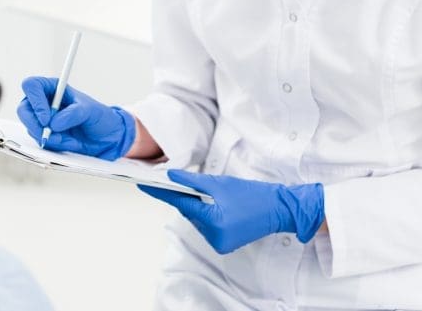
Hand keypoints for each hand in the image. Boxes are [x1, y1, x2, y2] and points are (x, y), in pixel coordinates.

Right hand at [16, 76, 135, 160]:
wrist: (107, 138)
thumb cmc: (99, 117)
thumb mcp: (90, 111)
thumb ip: (73, 114)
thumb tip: (53, 124)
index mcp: (53, 88)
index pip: (32, 86)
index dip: (35, 101)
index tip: (46, 118)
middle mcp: (44, 102)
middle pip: (24, 109)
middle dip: (35, 124)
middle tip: (49, 135)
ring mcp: (43, 120)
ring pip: (31, 128)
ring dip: (49, 137)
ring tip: (69, 140)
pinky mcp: (45, 136)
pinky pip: (40, 141)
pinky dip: (54, 145)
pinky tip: (69, 144)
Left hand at [140, 170, 323, 253]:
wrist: (277, 209)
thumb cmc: (252, 195)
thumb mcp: (220, 184)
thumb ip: (193, 180)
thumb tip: (170, 176)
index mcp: (214, 220)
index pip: (180, 203)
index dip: (161, 192)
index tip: (143, 185)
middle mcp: (214, 236)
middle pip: (189, 212)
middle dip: (188, 197)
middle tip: (190, 184)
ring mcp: (218, 243)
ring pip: (197, 219)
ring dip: (199, 207)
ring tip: (217, 197)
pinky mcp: (223, 245)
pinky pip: (206, 226)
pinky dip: (207, 215)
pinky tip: (220, 208)